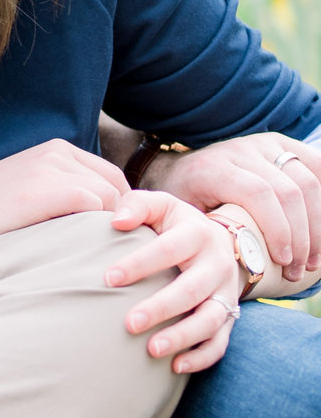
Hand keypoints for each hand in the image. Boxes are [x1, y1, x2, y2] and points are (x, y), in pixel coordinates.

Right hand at [0, 139, 129, 260]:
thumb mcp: (27, 195)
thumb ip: (61, 196)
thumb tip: (104, 224)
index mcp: (55, 150)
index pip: (112, 178)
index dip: (120, 211)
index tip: (113, 242)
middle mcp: (57, 151)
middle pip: (119, 187)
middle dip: (123, 220)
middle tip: (114, 254)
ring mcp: (51, 168)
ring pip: (112, 199)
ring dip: (113, 230)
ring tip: (104, 259)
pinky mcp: (46, 189)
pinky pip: (97, 208)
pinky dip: (99, 232)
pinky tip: (88, 255)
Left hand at [105, 191, 241, 373]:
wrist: (221, 243)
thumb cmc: (176, 225)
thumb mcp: (161, 206)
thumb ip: (137, 205)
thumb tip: (116, 220)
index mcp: (198, 234)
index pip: (169, 249)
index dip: (139, 264)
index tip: (108, 279)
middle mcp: (217, 264)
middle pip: (192, 290)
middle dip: (161, 308)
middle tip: (130, 324)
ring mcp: (226, 293)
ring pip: (211, 320)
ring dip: (182, 337)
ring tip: (152, 350)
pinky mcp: (230, 316)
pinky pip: (221, 343)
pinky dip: (201, 357)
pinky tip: (175, 367)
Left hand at [144, 135, 320, 281]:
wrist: (186, 165)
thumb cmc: (178, 198)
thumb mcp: (164, 206)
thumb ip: (151, 215)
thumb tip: (117, 223)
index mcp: (214, 166)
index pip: (257, 192)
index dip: (276, 229)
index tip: (281, 264)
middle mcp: (244, 150)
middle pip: (289, 190)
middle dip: (301, 235)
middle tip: (296, 272)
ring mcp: (266, 145)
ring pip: (308, 182)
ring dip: (316, 226)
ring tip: (308, 265)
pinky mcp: (283, 145)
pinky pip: (316, 169)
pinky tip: (320, 239)